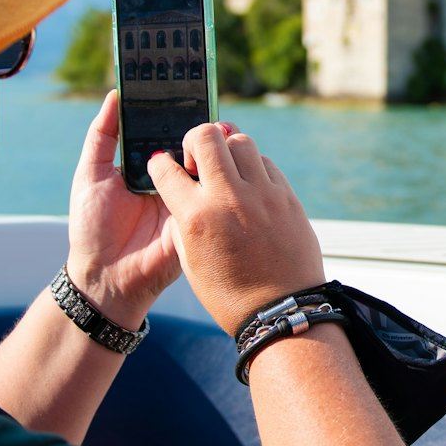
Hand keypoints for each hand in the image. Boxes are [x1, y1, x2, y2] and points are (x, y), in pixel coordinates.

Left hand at [66, 91, 222, 326]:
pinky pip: (216, 194)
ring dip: (215, 147)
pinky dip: (220, 177)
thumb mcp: (90, 175)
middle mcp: (173, 179)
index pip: (169, 132)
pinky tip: (222, 159)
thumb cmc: (92, 228)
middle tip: (208, 104)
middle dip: (202, 126)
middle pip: (193, 146)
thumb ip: (101, 136)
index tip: (187, 85)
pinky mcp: (201, 218)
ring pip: (210, 165)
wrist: (106, 277)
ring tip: (217, 127)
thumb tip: (115, 95)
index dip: (177, 112)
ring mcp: (189, 198)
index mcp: (150, 166)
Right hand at [148, 123, 325, 336]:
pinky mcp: (286, 196)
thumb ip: (183, 220)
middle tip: (198, 160)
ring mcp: (261, 194)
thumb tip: (184, 191)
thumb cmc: (230, 294)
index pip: (166, 169)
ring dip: (227, 150)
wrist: (281, 309)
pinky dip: (253, 167)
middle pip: (206, 136)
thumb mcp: (191, 262)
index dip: (159, 164)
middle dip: (194, 141)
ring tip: (226, 170)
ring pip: (240, 141)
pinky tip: (249, 186)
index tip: (163, 165)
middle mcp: (228, 198)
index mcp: (197, 218)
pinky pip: (266, 163)